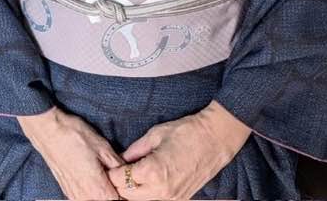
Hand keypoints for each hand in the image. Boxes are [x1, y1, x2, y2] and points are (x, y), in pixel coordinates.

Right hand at [17, 105, 124, 199]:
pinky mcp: (67, 192)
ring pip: (95, 200)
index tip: (130, 180)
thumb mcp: (103, 147)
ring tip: (105, 173)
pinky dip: (92, 191)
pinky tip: (93, 174)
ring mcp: (74, 196)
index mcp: (97, 190)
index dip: (126, 191)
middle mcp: (85, 198)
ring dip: (103, 192)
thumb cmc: (75, 136)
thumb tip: (129, 173)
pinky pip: (84, 197)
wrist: (48, 131)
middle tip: (117, 174)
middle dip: (116, 191)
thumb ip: (118, 166)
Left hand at [107, 100, 251, 199]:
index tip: (110, 165)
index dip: (112, 173)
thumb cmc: (187, 131)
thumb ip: (135, 150)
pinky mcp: (180, 199)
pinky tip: (145, 181)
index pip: (120, 180)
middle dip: (119, 184)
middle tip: (116, 170)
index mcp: (153, 171)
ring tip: (130, 174)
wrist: (215, 139)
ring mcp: (171, 198)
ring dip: (132, 191)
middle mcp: (161, 190)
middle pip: (127, 196)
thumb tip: (120, 159)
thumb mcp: (156, 134)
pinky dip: (146, 194)